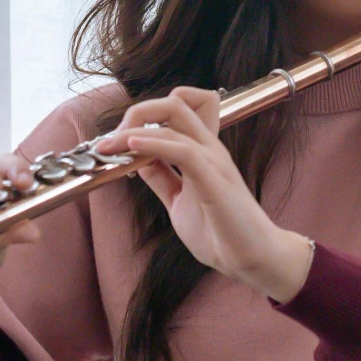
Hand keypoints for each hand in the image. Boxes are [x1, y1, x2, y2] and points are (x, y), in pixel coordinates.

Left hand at [97, 87, 315, 302]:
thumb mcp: (179, 201)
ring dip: (133, 127)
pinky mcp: (214, 180)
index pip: (181, 108)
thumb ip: (162, 178)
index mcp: (203, 152)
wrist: (251, 259)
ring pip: (175, 116)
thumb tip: (138, 160)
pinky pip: (182, 149)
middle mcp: (209, 148)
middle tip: (111, 141)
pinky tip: (132, 147)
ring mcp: (214, 160)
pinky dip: (152, 143)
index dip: (146, 116)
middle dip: (137, 112)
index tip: (119, 142)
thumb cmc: (221, 232)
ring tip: (109, 146)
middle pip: (176, 102)